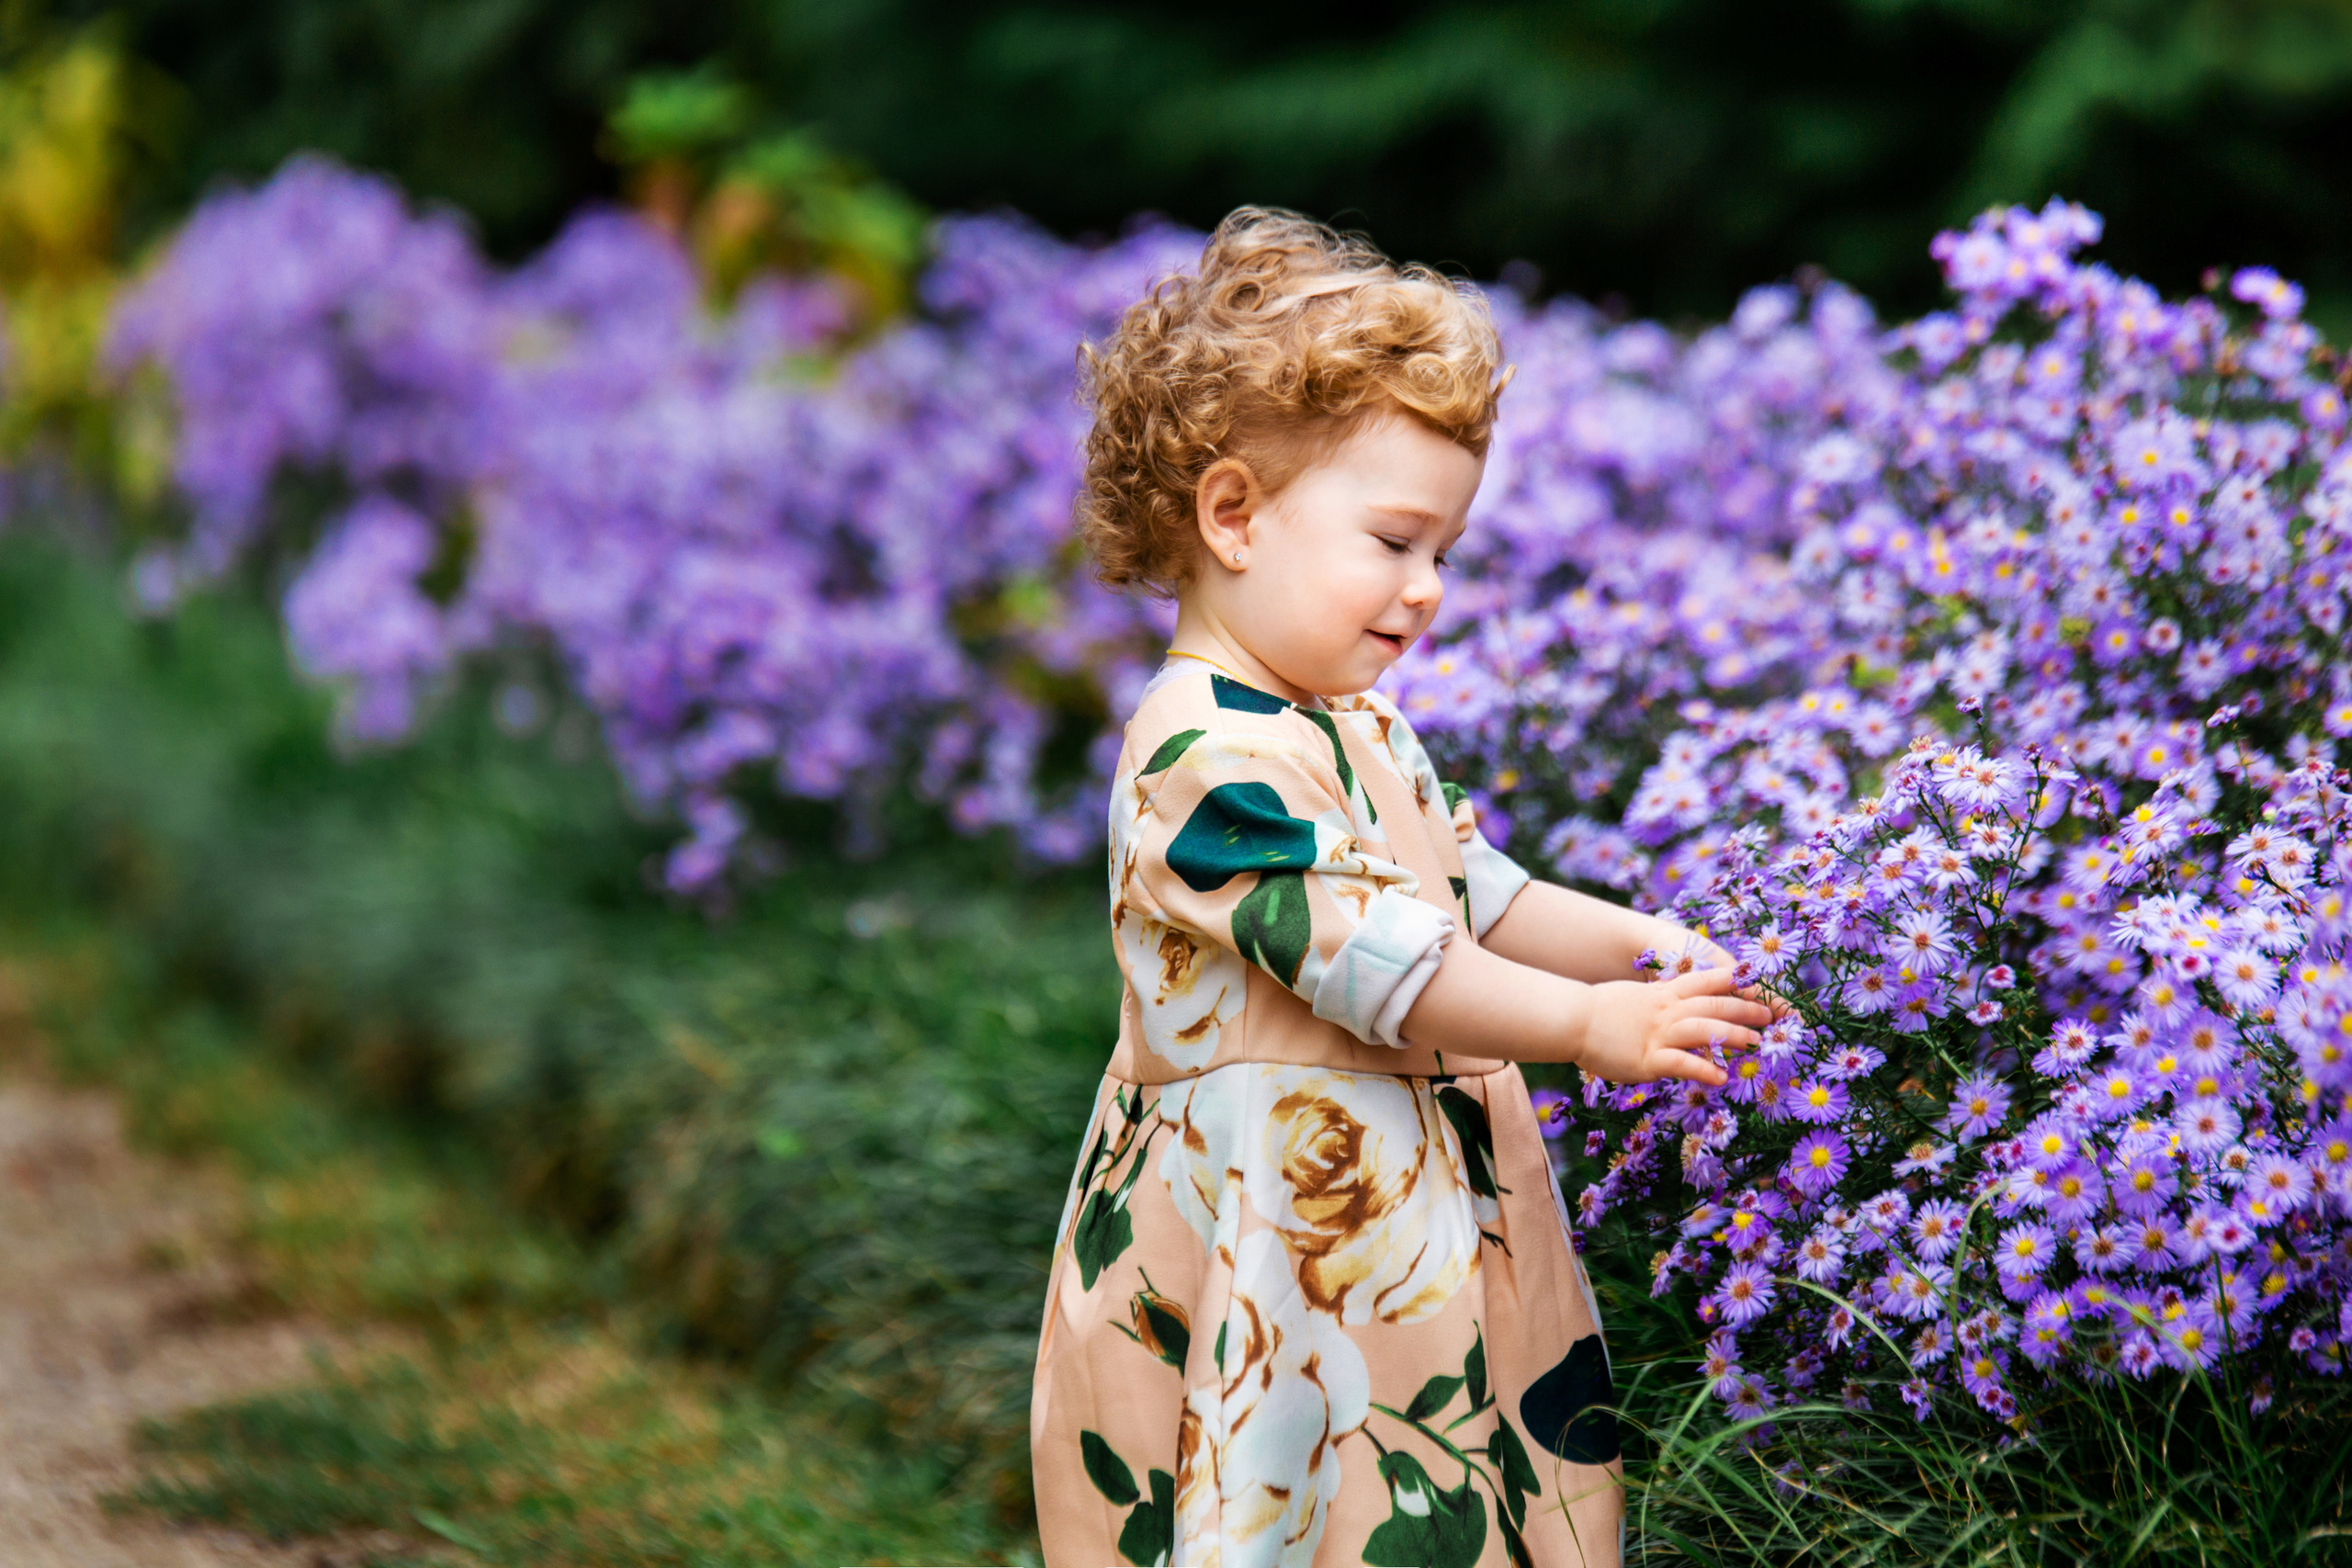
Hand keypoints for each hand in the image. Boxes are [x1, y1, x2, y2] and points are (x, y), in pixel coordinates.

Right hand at [1572, 967, 1770, 1087]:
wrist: (1572, 1019)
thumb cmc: (1599, 1010)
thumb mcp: (1635, 997)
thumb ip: (1659, 1002)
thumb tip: (1676, 1008)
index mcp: (1663, 993)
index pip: (1706, 982)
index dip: (1735, 982)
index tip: (1759, 985)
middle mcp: (1666, 1010)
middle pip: (1714, 1004)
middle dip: (1745, 1009)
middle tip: (1769, 1016)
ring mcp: (1658, 1034)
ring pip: (1705, 1029)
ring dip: (1734, 1035)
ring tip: (1756, 1043)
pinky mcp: (1648, 1059)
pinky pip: (1682, 1063)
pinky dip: (1703, 1069)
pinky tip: (1720, 1078)